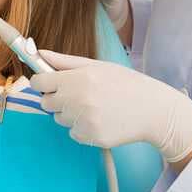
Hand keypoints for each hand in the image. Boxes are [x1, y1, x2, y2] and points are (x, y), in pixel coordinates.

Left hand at [31, 50, 191, 163]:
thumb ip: (63, 61)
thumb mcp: (96, 66)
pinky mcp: (91, 137)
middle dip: (56, 98)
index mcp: (77, 78)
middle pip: (45, 103)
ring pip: (59, 119)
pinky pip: (73, 133)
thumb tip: (38, 53)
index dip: (41, 82)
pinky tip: (100, 119)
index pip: (38, 83)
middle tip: (76, 94)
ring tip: (94, 106)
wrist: (152, 109)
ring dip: (70, 113)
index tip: (47, 82)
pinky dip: (82, 128)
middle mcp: (78, 100)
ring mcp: (84, 121)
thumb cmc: (124, 83)